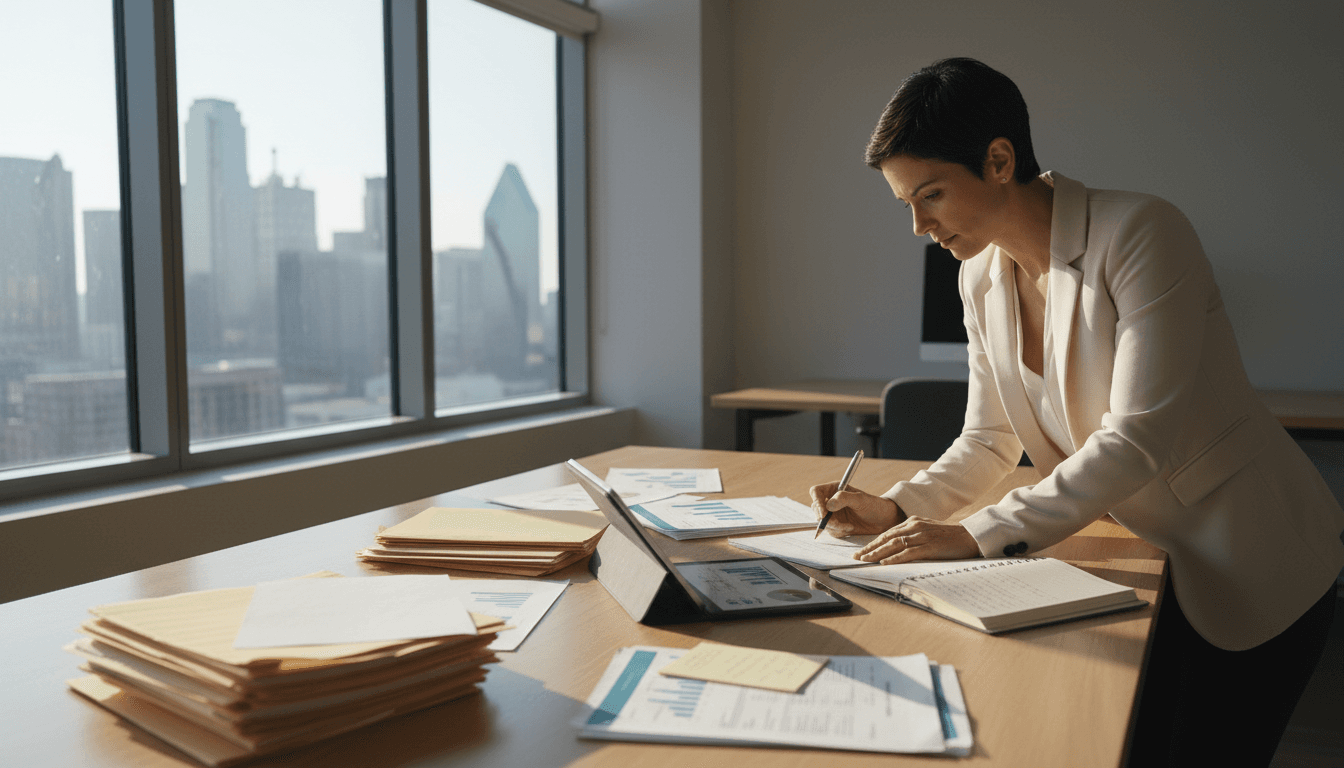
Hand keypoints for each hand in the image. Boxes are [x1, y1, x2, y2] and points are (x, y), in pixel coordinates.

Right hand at [808, 483, 901, 536]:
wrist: (883, 520)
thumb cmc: (873, 505)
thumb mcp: (860, 499)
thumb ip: (843, 499)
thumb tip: (827, 505)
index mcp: (834, 489)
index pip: (816, 492)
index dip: (817, 502)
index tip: (824, 513)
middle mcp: (831, 500)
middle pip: (816, 509)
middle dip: (826, 518)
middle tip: (838, 523)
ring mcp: (833, 513)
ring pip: (822, 522)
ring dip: (834, 526)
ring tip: (849, 526)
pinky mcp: (836, 525)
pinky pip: (830, 530)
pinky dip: (839, 531)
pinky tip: (850, 528)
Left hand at [854, 516, 979, 563]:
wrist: (970, 537)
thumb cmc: (949, 536)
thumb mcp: (927, 530)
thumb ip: (913, 535)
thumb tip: (896, 547)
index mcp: (913, 521)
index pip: (887, 532)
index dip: (873, 542)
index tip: (861, 550)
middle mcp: (915, 526)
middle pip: (887, 537)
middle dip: (870, 548)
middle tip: (857, 557)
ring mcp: (922, 536)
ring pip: (894, 544)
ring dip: (878, 553)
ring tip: (865, 560)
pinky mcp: (929, 546)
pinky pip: (908, 553)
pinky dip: (894, 558)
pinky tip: (884, 562)